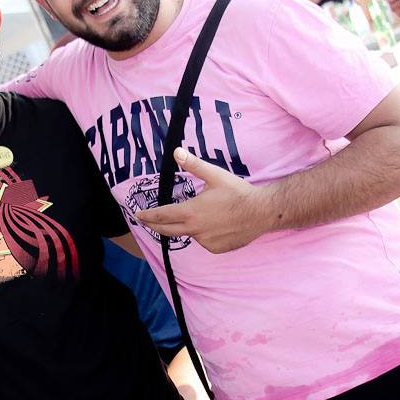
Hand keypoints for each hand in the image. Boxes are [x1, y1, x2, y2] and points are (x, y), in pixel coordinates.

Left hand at [135, 148, 266, 253]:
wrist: (262, 212)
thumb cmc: (238, 192)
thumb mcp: (214, 175)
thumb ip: (193, 165)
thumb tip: (176, 151)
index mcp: (191, 211)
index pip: (162, 215)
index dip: (148, 215)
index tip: (138, 215)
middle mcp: (195, 230)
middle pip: (167, 230)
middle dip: (155, 225)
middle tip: (147, 222)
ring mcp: (206, 241)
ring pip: (189, 234)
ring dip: (187, 227)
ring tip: (199, 216)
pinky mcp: (216, 248)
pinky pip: (205, 241)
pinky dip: (205, 234)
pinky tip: (217, 224)